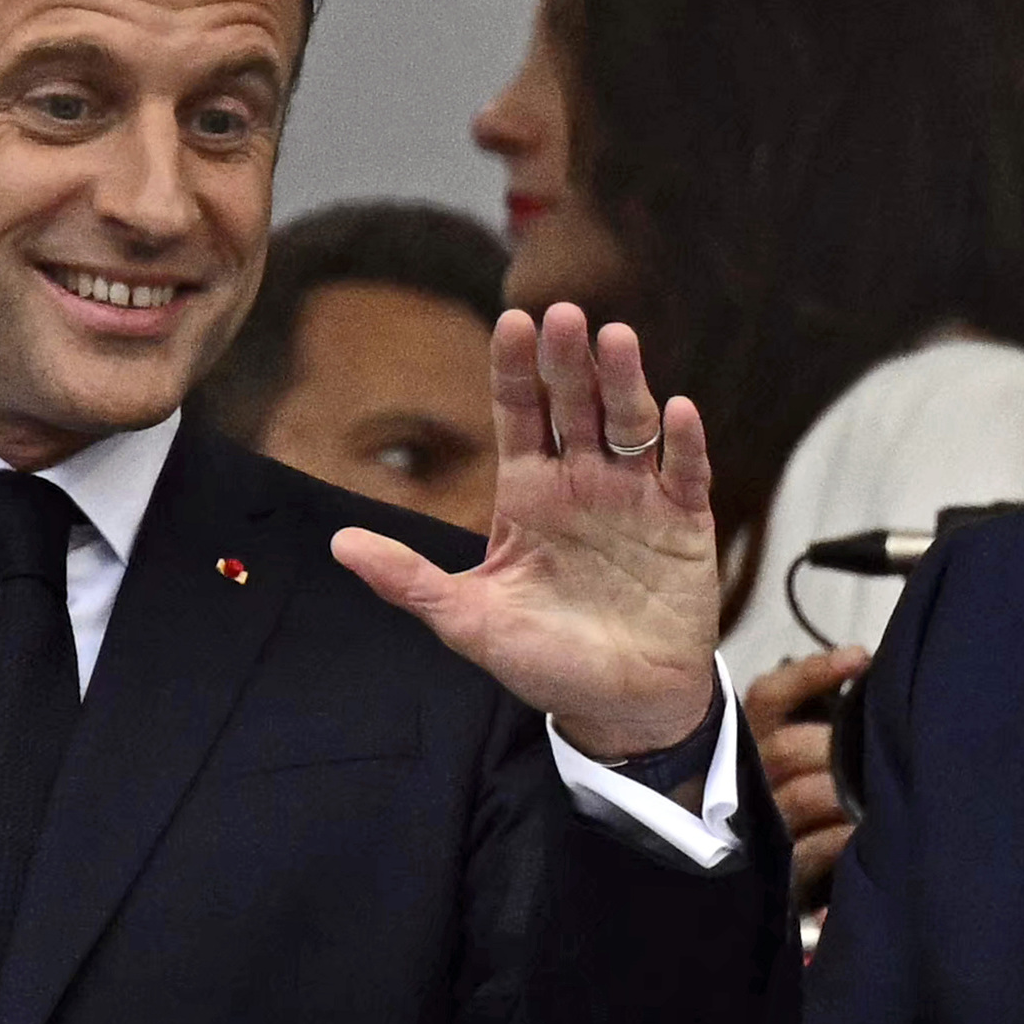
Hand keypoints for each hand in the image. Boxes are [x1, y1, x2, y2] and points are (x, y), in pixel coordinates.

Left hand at [332, 303, 716, 760]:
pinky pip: (686, 473)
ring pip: (631, 425)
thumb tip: (337, 544)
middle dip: (568, 360)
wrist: (622, 709)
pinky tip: (679, 412)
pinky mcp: (685, 524)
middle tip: (563, 315)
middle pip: (575, 404)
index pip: (519, 413)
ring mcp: (636, 497)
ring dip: (626, 382)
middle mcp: (582, 481)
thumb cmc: (545, 662)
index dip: (515, 369)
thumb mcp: (467, 621)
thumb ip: (409, 579)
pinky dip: (685, 443)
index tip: (511, 322)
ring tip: (617, 340)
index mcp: (529, 493)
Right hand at [742, 647, 867, 903]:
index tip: (859, 658)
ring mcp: (759, 829)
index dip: (811, 675)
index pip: (768, 698)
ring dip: (848, 789)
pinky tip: (863, 835)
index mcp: (744, 747)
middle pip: (787, 746)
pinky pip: (814, 850)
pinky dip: (842, 840)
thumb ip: (809, 722)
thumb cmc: (789, 811)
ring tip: (884, 786)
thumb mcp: (786, 759)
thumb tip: (863, 671)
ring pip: (805, 795)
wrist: (758, 897)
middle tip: (881, 743)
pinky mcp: (777, 871)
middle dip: (838, 744)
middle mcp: (744, 783)